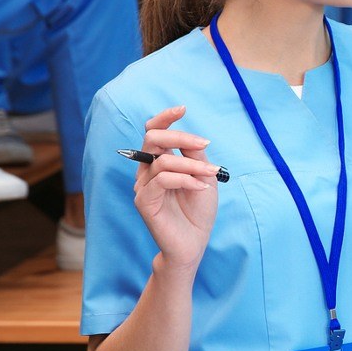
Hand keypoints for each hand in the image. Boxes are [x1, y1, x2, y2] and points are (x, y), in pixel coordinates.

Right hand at [133, 106, 219, 273]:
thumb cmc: (199, 210)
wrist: (195, 242)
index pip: (154, 132)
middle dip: (180, 137)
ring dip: (191, 164)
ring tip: (208, 175)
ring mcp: (143, 185)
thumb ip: (196, 156)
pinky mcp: (144, 201)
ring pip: (162, 160)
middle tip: (204, 145)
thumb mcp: (204, 175)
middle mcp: (148, 171)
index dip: (165, 117)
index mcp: (160, 162)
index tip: (182, 108)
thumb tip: (194, 138)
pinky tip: (199, 186)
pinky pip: (162, 179)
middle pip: (152, 138)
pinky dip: (185, 178)